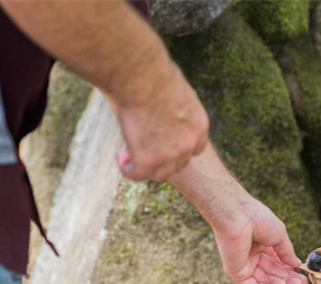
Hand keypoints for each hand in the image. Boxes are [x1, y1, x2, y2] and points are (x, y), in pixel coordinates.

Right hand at [113, 65, 208, 181]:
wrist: (141, 76)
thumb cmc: (153, 72)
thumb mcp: (175, 90)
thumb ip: (174, 105)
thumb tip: (162, 102)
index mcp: (200, 125)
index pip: (194, 148)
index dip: (177, 148)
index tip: (162, 142)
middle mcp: (189, 143)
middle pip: (178, 163)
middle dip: (161, 158)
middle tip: (142, 147)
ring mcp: (170, 154)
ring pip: (158, 173)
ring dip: (144, 166)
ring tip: (129, 155)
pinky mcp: (147, 159)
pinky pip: (136, 173)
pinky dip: (128, 169)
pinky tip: (121, 156)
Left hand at [212, 198, 308, 283]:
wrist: (240, 216)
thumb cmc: (258, 219)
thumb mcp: (279, 236)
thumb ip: (287, 253)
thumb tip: (297, 264)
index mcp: (260, 246)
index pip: (276, 263)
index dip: (290, 271)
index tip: (303, 276)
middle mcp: (251, 256)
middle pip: (271, 274)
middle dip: (288, 279)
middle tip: (302, 283)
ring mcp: (243, 265)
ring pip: (264, 282)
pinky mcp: (236, 272)